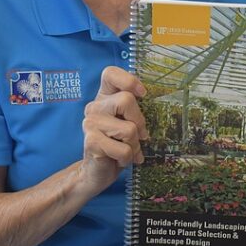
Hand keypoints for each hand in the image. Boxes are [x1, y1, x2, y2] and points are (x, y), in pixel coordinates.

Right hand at [81, 66, 147, 192]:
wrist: (97, 172)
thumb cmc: (117, 144)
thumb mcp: (128, 123)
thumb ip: (135, 109)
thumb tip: (155, 101)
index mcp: (104, 97)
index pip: (110, 73)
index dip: (128, 80)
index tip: (142, 94)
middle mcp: (94, 107)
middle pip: (126, 100)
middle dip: (140, 122)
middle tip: (140, 136)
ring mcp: (90, 123)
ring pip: (129, 129)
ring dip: (134, 145)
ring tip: (127, 150)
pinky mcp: (91, 141)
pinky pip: (124, 149)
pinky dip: (128, 158)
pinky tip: (119, 159)